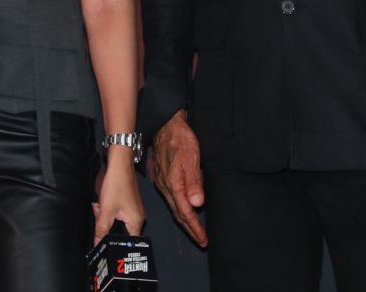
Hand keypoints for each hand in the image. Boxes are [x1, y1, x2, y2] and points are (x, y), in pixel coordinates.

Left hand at [93, 153, 145, 244]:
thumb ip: (101, 229)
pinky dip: (108, 210)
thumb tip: (97, 245)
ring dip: (105, 216)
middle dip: (106, 226)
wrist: (120, 163)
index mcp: (136, 222)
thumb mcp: (106, 209)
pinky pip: (118, 213)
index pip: (127, 243)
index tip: (104, 243)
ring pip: (117, 221)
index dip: (115, 244)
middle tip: (99, 216)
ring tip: (99, 206)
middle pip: (120, 231)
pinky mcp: (129, 203)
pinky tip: (102, 202)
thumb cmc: (116, 185)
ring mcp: (134, 209)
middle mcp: (138, 217)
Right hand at [149, 110, 206, 246]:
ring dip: (184, 220)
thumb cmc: (180, 139)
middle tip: (200, 240)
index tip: (203, 239)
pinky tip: (184, 208)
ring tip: (194, 229)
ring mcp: (162, 182)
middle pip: (178, 214)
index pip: (185, 212)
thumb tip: (197, 203)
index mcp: (173, 184)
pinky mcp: (162, 177)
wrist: (166, 125)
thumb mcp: (191, 158)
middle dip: (189, 229)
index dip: (194, 227)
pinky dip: (178, 208)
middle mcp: (165, 186)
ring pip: (173, 207)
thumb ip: (193, 181)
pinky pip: (170, 199)